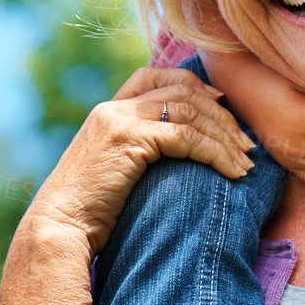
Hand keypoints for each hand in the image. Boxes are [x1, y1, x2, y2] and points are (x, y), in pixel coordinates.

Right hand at [30, 66, 255, 258]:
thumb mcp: (113, 171)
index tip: (223, 106)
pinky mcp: (128, 139)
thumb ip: (138, 151)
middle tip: (247, 144)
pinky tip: (231, 171)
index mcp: (109, 110)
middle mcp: (114, 106)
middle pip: (183, 91)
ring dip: (225, 136)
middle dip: (221, 116)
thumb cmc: (89, 213)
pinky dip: (214, 152)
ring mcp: (119, 119)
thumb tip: (179, 156)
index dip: (196, 86)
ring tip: (246, 163)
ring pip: (189, 111)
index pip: (159, 76)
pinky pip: (185, 136)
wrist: (58, 229)